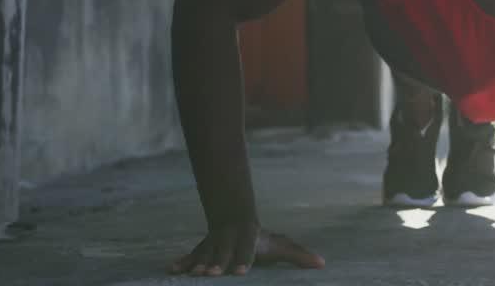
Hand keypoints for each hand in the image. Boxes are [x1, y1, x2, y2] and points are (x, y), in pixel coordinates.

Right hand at [168, 221, 325, 275]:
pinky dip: (181, 263)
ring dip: (196, 264)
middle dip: (216, 264)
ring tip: (191, 273)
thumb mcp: (281, 247)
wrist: (234, 221)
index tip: (242, 271)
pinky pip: (190, 257)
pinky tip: (171, 270)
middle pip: (222, 254)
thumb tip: (323, 264)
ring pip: (204, 255)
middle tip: (211, 273)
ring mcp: (214, 246)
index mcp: (249, 242)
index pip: (247, 251)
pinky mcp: (201, 252)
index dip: (245, 260)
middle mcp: (230, 243)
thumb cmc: (261, 241)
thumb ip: (299, 256)